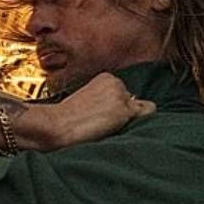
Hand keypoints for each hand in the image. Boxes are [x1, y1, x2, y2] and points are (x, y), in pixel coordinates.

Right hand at [23, 73, 154, 149]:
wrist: (56, 124)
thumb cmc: (67, 118)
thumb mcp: (88, 100)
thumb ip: (107, 100)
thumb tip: (135, 107)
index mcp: (106, 77)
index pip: (124, 93)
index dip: (114, 107)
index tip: (96, 113)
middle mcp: (117, 82)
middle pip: (133, 101)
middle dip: (122, 112)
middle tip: (100, 121)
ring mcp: (122, 95)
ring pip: (141, 109)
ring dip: (128, 119)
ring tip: (106, 125)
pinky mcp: (124, 110)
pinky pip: (147, 114)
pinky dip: (139, 122)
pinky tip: (118, 126)